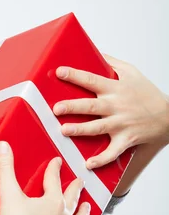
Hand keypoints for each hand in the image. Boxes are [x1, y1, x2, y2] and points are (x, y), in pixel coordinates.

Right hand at [0, 143, 91, 214]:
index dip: (54, 169)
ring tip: (87, 208)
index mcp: (53, 202)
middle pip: (72, 200)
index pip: (54, 180)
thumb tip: (3, 146)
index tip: (57, 162)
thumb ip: (5, 168)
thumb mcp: (8, 193)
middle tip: (80, 182)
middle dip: (75, 189)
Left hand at [53, 54, 168, 168]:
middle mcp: (116, 106)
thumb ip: (111, 62)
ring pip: (98, 128)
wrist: (168, 115)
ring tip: (64, 130)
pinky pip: (112, 152)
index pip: (92, 79)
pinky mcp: (125, 139)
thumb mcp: (131, 72)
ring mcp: (121, 124)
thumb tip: (93, 50)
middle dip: (73, 106)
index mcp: (115, 88)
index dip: (75, 75)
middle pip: (91, 105)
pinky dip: (101, 159)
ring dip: (80, 130)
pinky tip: (88, 164)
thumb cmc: (147, 93)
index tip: (60, 72)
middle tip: (56, 108)